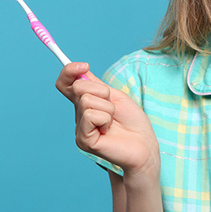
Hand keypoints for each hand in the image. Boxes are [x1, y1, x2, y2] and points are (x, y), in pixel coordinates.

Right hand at [56, 62, 159, 180]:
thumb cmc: (133, 122)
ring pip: (86, 100)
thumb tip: (80, 69)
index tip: (85, 65)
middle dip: (102, 91)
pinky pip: (90, 115)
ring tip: (113, 121)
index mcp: (84, 104)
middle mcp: (78, 116)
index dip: (69, 71)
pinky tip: (109, 130)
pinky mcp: (84, 141)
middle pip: (78, 87)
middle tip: (113, 107)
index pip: (65, 83)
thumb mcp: (115, 96)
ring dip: (108, 107)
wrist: (145, 145)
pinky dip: (105, 118)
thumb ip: (96, 85)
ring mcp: (79, 129)